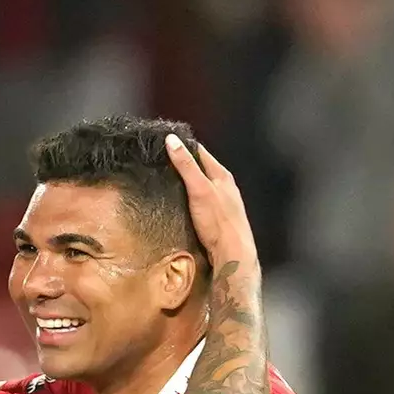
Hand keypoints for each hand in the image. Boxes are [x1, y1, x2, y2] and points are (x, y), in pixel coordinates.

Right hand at [165, 134, 258, 273]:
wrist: (232, 253)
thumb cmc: (219, 222)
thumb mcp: (199, 189)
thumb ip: (186, 165)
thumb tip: (171, 140)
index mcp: (222, 175)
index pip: (200, 152)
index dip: (183, 146)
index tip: (165, 143)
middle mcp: (224, 187)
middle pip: (200, 169)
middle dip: (183, 165)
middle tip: (162, 162)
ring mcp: (221, 203)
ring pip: (201, 186)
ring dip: (186, 184)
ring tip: (167, 181)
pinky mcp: (217, 218)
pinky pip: (200, 202)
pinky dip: (189, 199)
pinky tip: (180, 204)